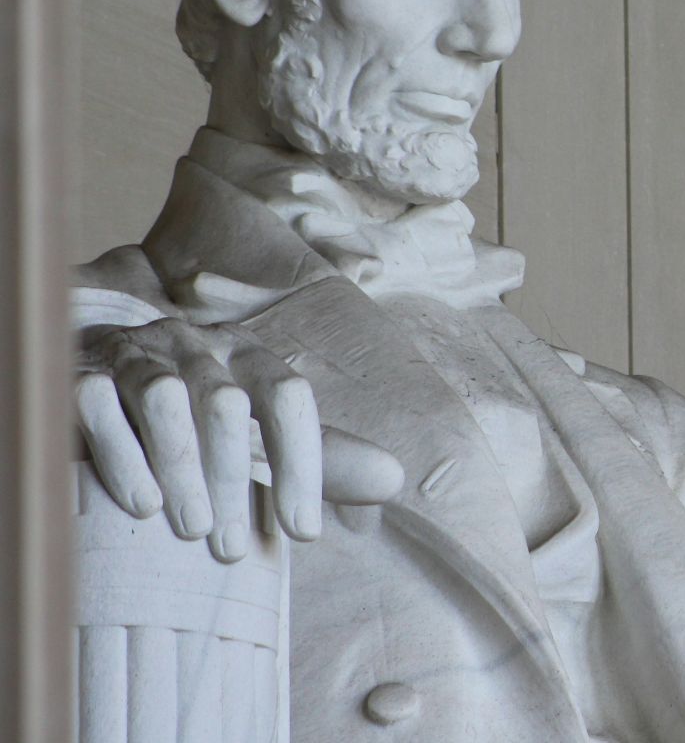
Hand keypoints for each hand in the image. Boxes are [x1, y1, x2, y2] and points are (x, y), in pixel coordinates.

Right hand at [75, 316, 402, 560]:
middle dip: (234, 481)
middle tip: (231, 547)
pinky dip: (123, 455)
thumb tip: (393, 482)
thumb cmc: (198, 417)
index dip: (303, 464)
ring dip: (182, 468)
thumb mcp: (259, 435)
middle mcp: (198, 346)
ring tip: (193, 529)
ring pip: (165, 399)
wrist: (102, 372)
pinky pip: (98, 404)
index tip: (303, 531)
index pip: (290, 397)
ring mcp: (138, 354)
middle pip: (227, 404)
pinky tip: (142, 504)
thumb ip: (320, 458)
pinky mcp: (80, 373)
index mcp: (249, 355)